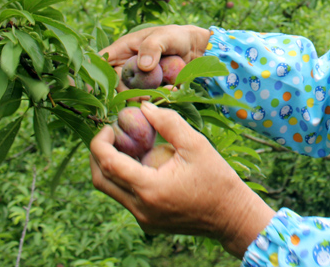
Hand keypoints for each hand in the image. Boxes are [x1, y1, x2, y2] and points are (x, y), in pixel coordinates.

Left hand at [90, 102, 274, 256]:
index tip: (110, 126)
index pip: (108, 164)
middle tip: (111, 135)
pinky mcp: (148, 222)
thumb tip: (144, 107)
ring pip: (111, 191)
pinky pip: (126, 198)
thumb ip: (168, 122)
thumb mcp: (196, 144)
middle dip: (98, 155)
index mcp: (150, 188)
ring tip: (127, 147)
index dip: (101, 142)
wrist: (231, 215)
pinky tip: (143, 164)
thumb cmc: (217, 178)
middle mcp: (140, 207)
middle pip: (100, 180)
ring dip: (111, 167)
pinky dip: (126, 179)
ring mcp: (143, 218)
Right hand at [100, 25, 212, 89]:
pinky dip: (158, 97)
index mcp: (123, 49)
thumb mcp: (164, 36)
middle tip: (142, 96)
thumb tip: (143, 66)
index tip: (94, 89)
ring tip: (161, 92)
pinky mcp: (150, 88)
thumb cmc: (176, 36)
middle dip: (125, 92)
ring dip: (143, 96)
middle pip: (114, 83)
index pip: (101, 61)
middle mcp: (126, 65)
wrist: (195, 48)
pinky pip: (148, 96)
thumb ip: (152, 47)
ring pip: (130, 93)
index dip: (93, 74)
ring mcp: (138, 78)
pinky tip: (170, 90)